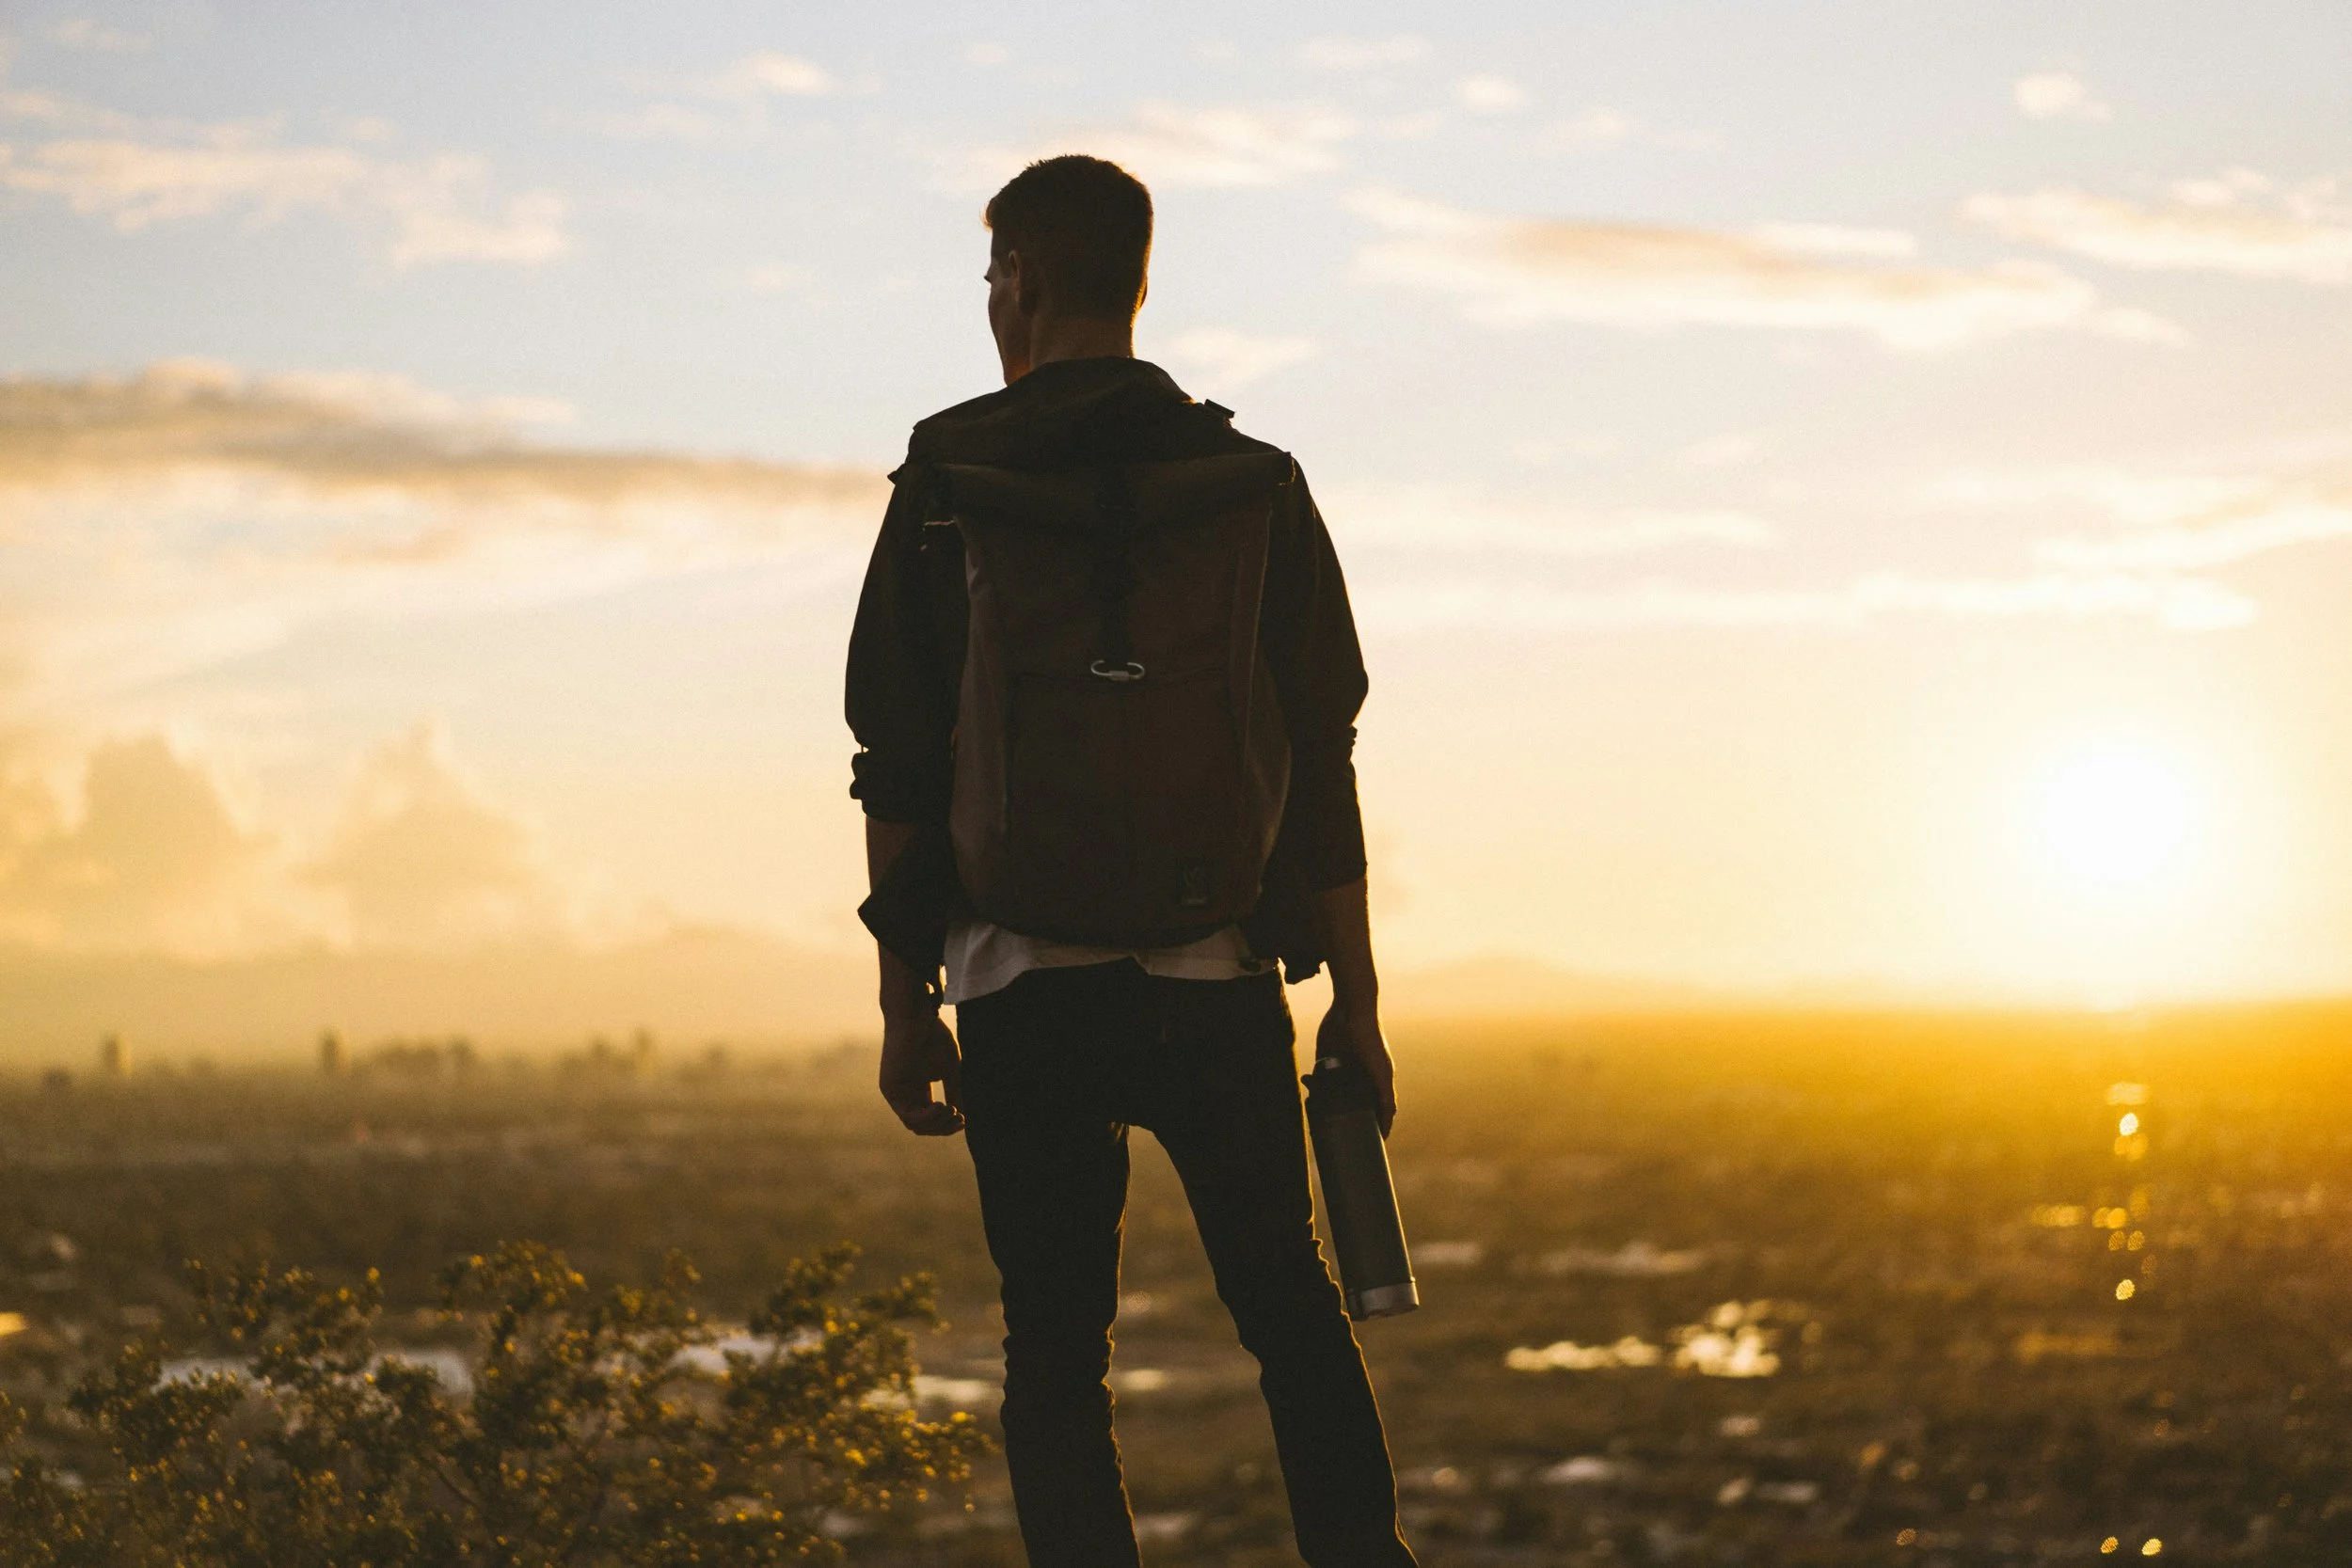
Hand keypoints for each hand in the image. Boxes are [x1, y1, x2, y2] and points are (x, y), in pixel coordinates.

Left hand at [880, 1010, 964, 1135]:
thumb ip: (954, 1092)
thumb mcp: (949, 1070)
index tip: (963, 1119)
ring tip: (952, 1110)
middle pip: (922, 1127)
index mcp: (917, 1091)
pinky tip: (941, 1107)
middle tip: (960, 1118)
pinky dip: (927, 1117)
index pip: (929, 1120)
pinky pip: (908, 1115)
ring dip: (937, 1124)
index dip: (946, 1125)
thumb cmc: (933, 1036)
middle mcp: (904, 1095)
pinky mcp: (890, 1088)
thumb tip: (963, 1117)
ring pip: (914, 1125)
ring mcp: (895, 1093)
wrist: (915, 1015)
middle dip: (943, 1127)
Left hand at [1317, 1002, 1395, 1135]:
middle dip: (1345, 1120)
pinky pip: (1317, 1081)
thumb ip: (1385, 1094)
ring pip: (1332, 1097)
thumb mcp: (1381, 1070)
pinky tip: (1308, 1093)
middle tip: (1337, 1137)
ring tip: (1318, 1118)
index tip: (1370, 1147)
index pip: (1376, 1111)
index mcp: (1376, 1082)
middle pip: (1352, 1106)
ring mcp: (1341, 1071)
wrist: (1349, 1009)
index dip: (1375, 1128)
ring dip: (1325, 1106)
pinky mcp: (1324, 1061)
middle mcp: (1359, 1078)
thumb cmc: (1371, 1039)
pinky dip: (1313, 1088)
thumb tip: (1389, 1118)